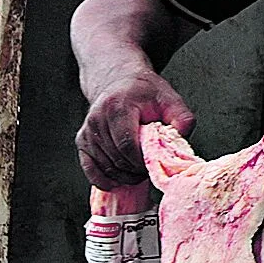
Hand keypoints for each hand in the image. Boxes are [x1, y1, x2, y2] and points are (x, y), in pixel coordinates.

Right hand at [76, 66, 193, 188]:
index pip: (127, 145)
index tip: (153, 165)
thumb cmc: (144, 92)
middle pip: (116, 159)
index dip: (141, 162)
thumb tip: (182, 141)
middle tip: (148, 171)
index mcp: (118, 107)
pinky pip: (90, 169)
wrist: (118, 81)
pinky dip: (103, 180)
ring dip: (123, 176)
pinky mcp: (81, 141)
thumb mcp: (169, 99)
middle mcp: (98, 119)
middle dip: (134, 171)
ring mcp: (87, 131)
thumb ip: (182, 119)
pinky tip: (116, 181)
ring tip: (137, 172)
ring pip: (105, 167)